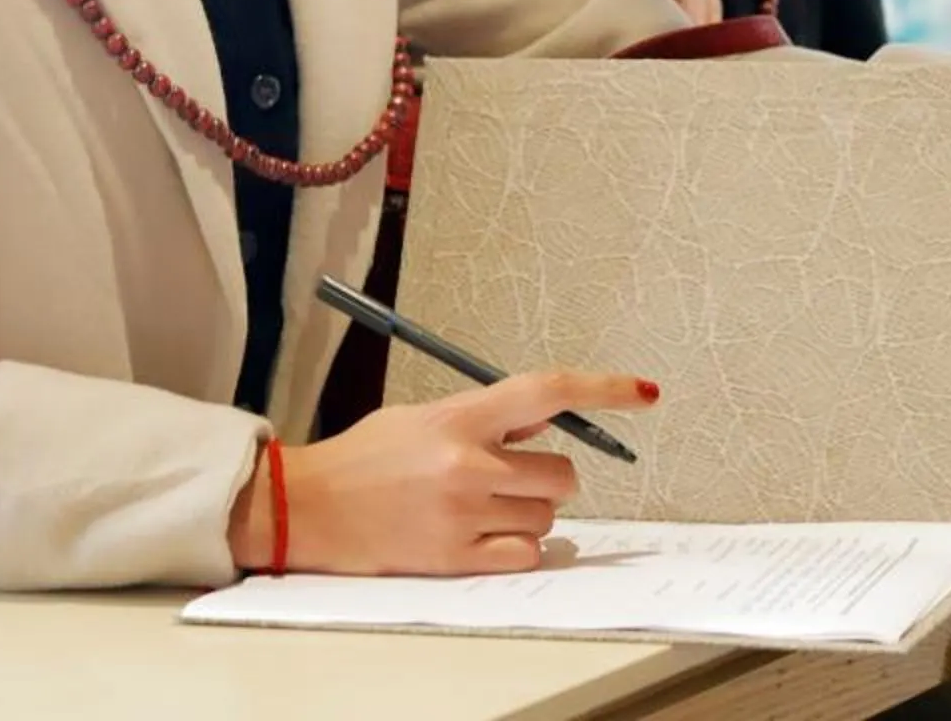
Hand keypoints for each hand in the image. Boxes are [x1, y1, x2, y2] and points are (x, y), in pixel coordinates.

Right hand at [228, 369, 654, 575]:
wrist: (307, 507)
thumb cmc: (363, 459)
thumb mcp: (424, 417)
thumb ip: (483, 419)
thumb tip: (540, 423)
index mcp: (461, 418)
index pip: (548, 392)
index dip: (603, 390)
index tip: (643, 393)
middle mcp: (468, 465)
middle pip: (560, 474)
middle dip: (545, 477)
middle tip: (511, 478)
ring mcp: (463, 515)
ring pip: (546, 519)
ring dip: (529, 515)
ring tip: (482, 509)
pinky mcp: (453, 559)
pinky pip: (524, 556)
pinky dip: (516, 549)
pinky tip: (485, 538)